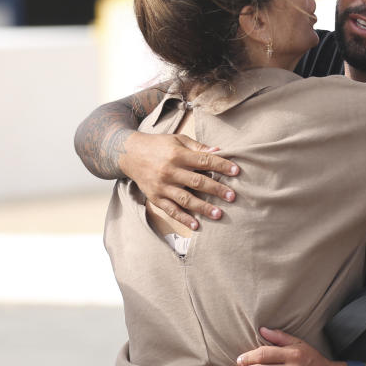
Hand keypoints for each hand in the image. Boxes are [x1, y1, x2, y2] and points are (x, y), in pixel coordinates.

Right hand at [123, 132, 239, 230]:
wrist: (129, 153)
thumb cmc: (158, 145)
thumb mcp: (177, 140)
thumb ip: (198, 147)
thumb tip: (218, 151)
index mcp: (178, 154)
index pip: (204, 160)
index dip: (221, 165)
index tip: (236, 171)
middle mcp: (170, 171)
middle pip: (197, 181)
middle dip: (216, 189)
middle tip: (232, 196)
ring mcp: (162, 186)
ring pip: (185, 199)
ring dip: (203, 207)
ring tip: (219, 214)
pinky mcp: (155, 197)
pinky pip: (171, 210)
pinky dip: (183, 218)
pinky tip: (196, 225)